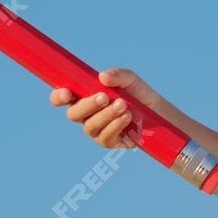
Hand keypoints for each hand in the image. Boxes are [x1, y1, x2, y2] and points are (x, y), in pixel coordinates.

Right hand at [50, 67, 166, 148]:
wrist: (158, 113)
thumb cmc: (139, 94)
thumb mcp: (131, 80)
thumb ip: (118, 75)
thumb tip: (102, 77)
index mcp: (84, 96)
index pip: (63, 98)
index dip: (58, 97)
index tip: (67, 92)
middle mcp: (87, 115)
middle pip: (73, 114)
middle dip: (87, 105)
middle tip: (104, 97)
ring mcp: (97, 130)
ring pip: (90, 127)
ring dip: (106, 115)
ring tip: (123, 106)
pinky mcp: (109, 142)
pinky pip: (105, 138)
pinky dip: (115, 126)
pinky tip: (127, 117)